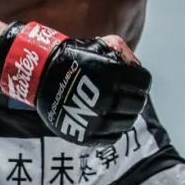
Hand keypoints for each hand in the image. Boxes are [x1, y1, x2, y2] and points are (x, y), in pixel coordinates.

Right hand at [0, 22, 150, 146]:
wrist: (40, 76)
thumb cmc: (72, 58)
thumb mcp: (98, 47)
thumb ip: (121, 54)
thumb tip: (136, 66)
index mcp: (113, 76)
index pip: (143, 83)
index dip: (142, 81)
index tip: (137, 81)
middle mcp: (107, 99)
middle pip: (138, 104)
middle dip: (137, 98)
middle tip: (130, 96)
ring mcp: (97, 120)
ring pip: (127, 122)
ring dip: (127, 115)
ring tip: (120, 109)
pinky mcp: (86, 135)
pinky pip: (112, 137)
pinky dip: (115, 130)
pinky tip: (110, 121)